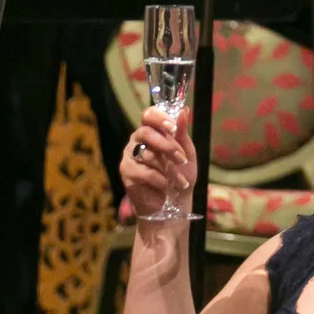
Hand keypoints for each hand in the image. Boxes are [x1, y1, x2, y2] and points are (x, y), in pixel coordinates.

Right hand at [119, 105, 196, 220]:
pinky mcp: (126, 172)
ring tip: (180, 181)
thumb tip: (184, 111)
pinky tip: (167, 186)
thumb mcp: (187, 152)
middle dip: (166, 145)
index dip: (159, 118)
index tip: (173, 127)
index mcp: (152, 131)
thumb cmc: (181, 174)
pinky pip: (144, 171)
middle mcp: (137, 140)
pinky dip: (160, 180)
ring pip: (148, 154)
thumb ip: (182, 133)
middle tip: (181, 158)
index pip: (148, 115)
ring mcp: (129, 156)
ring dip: (168, 168)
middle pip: (145, 132)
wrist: (175, 202)